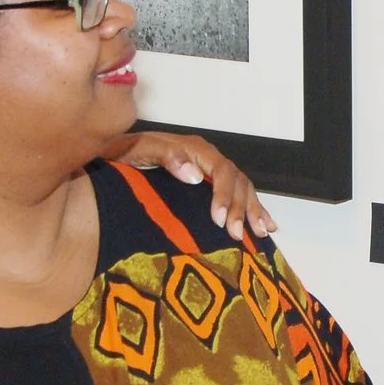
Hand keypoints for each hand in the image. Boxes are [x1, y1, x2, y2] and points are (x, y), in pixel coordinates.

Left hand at [103, 131, 276, 242]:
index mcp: (196, 149)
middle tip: (237, 235)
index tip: (220, 220)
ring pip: (243, 189)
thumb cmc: (128, 152)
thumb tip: (194, 175)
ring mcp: (211, 171)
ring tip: (261, 233)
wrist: (117, 152)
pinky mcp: (210, 184)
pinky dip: (254, 208)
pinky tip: (266, 225)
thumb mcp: (142, 150)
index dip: (224, 196)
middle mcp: (208, 159)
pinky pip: (239, 194)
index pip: (222, 171)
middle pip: (237, 182)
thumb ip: (167, 158)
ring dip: (253, 211)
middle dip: (241, 209)